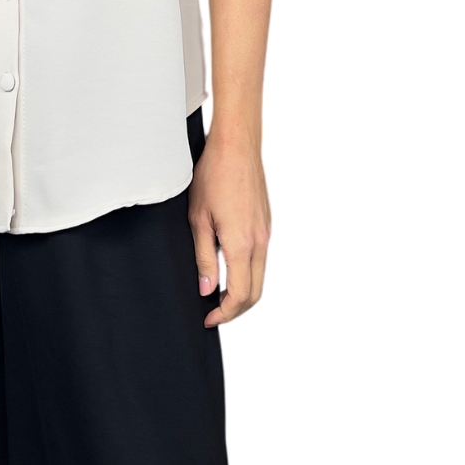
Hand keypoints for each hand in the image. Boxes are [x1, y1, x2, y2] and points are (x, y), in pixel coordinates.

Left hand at [188, 137, 270, 326]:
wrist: (236, 147)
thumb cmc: (213, 176)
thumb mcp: (198, 220)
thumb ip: (204, 258)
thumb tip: (207, 290)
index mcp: (242, 244)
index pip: (240, 295)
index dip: (224, 313)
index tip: (208, 318)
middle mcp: (260, 242)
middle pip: (255, 292)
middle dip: (235, 309)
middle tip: (213, 313)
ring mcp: (266, 233)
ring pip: (260, 276)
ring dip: (242, 292)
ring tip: (217, 294)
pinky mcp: (266, 224)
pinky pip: (261, 258)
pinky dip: (247, 273)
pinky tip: (228, 268)